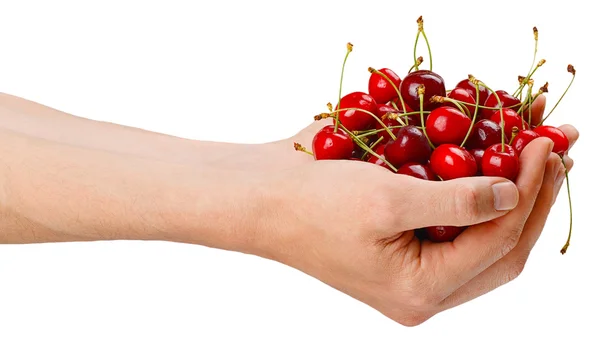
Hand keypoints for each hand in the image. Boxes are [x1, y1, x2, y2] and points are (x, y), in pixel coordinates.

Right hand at [258, 97, 577, 325]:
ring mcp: (415, 270)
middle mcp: (423, 289)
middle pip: (501, 251)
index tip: (543, 144)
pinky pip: (458, 230)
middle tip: (553, 151)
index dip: (527, 192)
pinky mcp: (405, 248)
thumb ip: (457, 201)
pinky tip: (494, 170)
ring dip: (514, 201)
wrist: (262, 197)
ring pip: (485, 244)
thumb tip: (514, 195)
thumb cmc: (313, 202)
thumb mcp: (387, 199)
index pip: (496, 243)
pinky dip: (481, 200)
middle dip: (533, 200)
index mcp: (419, 291)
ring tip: (537, 158)